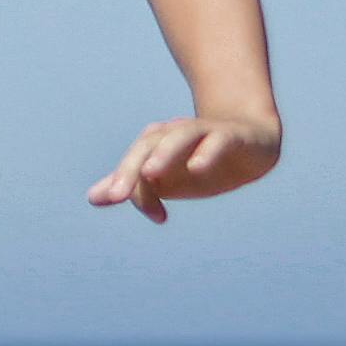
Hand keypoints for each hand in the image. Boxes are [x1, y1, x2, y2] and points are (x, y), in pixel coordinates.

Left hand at [87, 114, 279, 223]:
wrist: (253, 141)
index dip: (134, 188)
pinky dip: (207, 152)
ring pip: (180, 136)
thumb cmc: (204, 161)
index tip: (152, 215)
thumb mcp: (169, 180)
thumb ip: (133, 188)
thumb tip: (92, 198)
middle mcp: (178, 132)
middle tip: (117, 196)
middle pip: (149, 144)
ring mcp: (206, 131)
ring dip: (164, 153)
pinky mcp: (233, 134)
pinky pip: (218, 140)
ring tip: (150, 173)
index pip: (136, 164)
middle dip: (131, 168)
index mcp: (159, 142)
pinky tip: (197, 168)